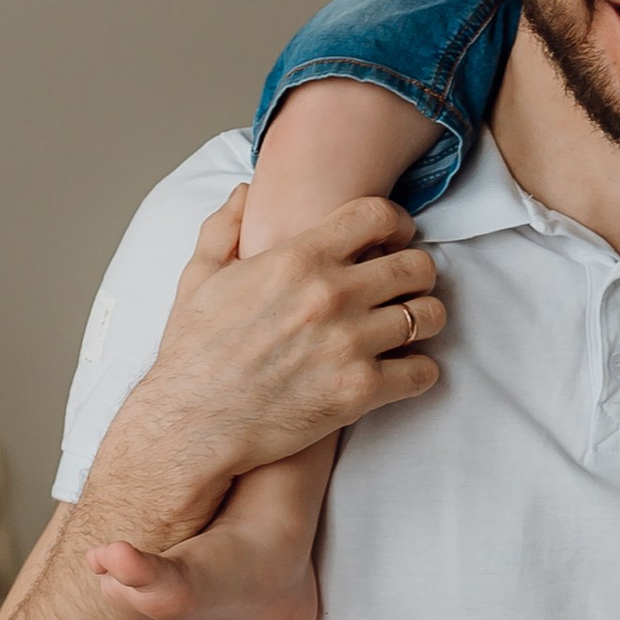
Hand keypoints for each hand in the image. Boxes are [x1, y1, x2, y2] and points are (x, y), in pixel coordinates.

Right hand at [80, 188, 442, 551]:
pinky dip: (420, 370)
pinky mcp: (359, 391)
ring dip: (424, 319)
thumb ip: (224, 227)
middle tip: (406, 287)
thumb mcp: (198, 278)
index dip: (397, 222)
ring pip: (429, 316)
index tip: (397, 237)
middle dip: (417, 273)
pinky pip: (424, 371)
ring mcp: (350, 343)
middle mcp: (331, 295)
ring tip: (409, 327)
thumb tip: (245, 192)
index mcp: (297, 258)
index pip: (378, 215)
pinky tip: (402, 370)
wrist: (190, 427)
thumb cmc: (192, 353)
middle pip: (416, 265)